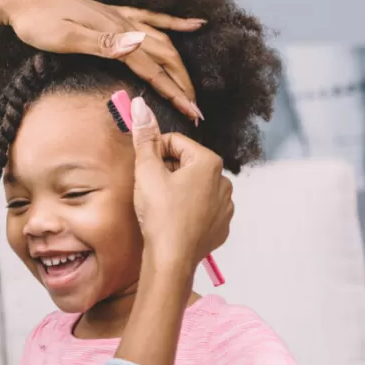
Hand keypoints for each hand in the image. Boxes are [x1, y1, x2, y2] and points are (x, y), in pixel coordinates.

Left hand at [0, 0, 206, 122]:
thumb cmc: (37, 21)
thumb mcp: (66, 37)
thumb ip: (103, 43)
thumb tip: (139, 46)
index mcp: (115, 34)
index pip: (153, 69)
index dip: (174, 93)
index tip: (192, 114)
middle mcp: (123, 25)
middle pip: (164, 57)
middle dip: (182, 85)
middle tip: (196, 111)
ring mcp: (119, 18)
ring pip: (162, 42)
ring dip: (180, 66)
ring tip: (192, 87)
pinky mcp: (112, 15)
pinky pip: (151, 18)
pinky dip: (174, 23)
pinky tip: (193, 25)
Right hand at [129, 96, 232, 264]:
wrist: (172, 259)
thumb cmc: (160, 215)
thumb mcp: (147, 171)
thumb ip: (145, 137)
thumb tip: (139, 106)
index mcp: (209, 162)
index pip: (175, 143)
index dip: (155, 153)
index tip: (145, 169)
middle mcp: (223, 180)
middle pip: (187, 164)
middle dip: (168, 172)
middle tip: (151, 190)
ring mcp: (225, 205)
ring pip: (195, 186)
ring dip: (178, 190)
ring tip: (162, 207)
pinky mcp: (222, 225)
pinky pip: (203, 208)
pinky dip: (189, 210)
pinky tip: (175, 220)